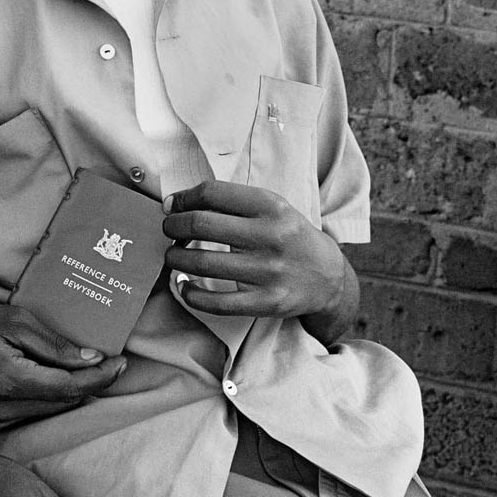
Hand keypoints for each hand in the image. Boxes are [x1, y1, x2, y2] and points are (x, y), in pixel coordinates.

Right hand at [0, 297, 125, 429]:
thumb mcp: (15, 320)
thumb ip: (53, 344)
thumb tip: (91, 360)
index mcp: (9, 380)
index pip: (68, 387)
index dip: (99, 378)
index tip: (121, 364)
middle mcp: (3, 408)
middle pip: (64, 402)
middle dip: (91, 383)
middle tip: (113, 362)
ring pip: (52, 409)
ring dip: (74, 390)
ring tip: (91, 367)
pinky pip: (36, 411)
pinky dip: (53, 395)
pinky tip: (62, 376)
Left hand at [163, 180, 346, 322]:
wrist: (328, 276)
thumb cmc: (287, 235)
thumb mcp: (270, 206)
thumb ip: (229, 202)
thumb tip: (174, 204)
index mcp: (270, 206)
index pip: (212, 194)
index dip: (184, 198)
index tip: (172, 205)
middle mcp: (270, 236)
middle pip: (201, 225)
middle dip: (173, 226)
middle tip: (168, 230)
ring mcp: (269, 271)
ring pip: (203, 263)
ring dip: (176, 259)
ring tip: (173, 256)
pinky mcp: (268, 302)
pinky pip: (218, 303)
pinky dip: (192, 295)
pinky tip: (184, 287)